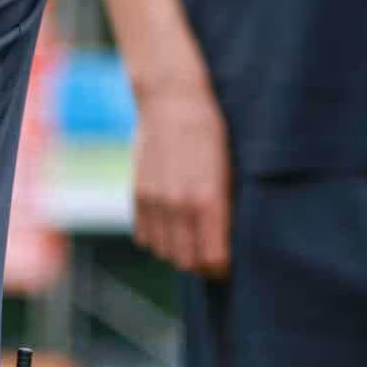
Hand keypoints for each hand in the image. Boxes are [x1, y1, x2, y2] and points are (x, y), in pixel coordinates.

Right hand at [129, 80, 233, 277]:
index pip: (213, 258)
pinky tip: (171, 226)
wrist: (170, 99)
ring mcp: (154, 201)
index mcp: (207, 199)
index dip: (224, 267)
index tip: (230, 263)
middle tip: (213, 255)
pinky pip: (145, 237)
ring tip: (192, 240)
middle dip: (203, 265)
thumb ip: (226, 207)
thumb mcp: (229, 167)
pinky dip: (158, 239)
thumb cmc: (209, 130)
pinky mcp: (137, 195)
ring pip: (165, 253)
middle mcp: (178, 205)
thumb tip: (230, 239)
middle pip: (188, 262)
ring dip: (179, 253)